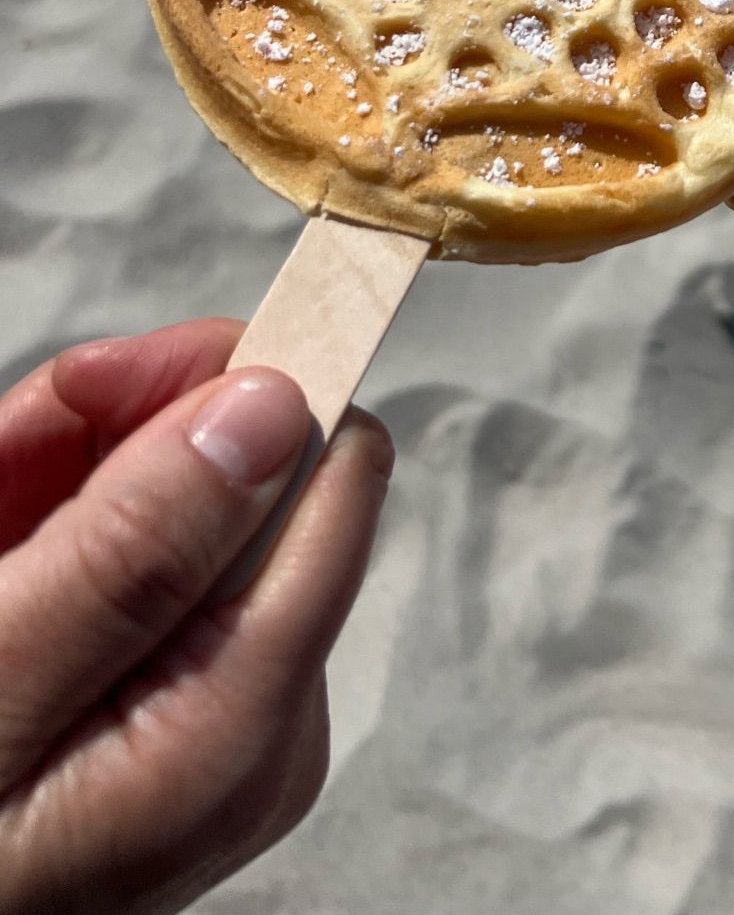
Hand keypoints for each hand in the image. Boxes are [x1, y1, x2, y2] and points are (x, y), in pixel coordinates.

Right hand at [0, 318, 392, 914]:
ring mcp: (224, 712)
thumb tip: (272, 407)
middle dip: (120, 434)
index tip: (95, 382)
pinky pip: (146, 560)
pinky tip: (0, 538)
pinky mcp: (177, 705)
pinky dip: (61, 524)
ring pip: (187, 502)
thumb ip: (130, 552)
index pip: (334, 471)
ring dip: (73, 473)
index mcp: (246, 717)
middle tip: (9, 447)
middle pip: (251, 478)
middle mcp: (266, 714)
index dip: (223, 391)